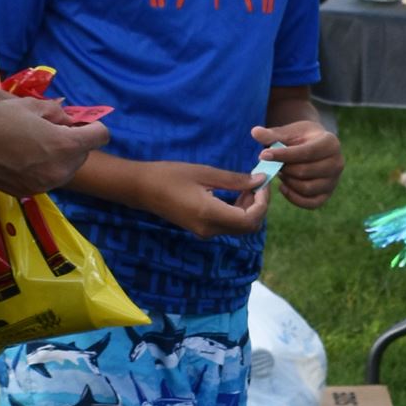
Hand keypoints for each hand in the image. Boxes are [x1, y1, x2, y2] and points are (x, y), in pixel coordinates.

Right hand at [0, 90, 109, 194]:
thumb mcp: (30, 106)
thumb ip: (56, 112)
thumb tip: (68, 119)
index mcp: (66, 145)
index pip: (100, 136)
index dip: (94, 125)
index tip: (82, 121)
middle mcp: (62, 169)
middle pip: (84, 154)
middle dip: (75, 141)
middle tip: (54, 129)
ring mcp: (47, 184)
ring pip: (68, 169)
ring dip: (62, 156)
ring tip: (38, 143)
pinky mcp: (31, 191)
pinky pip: (49, 178)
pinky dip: (46, 168)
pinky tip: (26, 157)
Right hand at [132, 161, 270, 237]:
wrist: (142, 189)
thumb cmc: (170, 176)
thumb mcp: (204, 173)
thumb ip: (234, 180)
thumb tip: (259, 180)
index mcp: (210, 214)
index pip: (250, 219)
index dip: (262, 203)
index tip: (263, 183)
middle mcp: (210, 229)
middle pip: (248, 227)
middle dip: (259, 207)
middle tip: (256, 184)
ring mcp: (205, 232)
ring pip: (240, 228)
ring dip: (249, 209)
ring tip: (245, 186)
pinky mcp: (202, 230)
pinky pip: (228, 225)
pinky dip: (237, 212)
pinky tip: (234, 194)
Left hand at [252, 119, 342, 208]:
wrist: (314, 146)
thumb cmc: (300, 138)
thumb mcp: (288, 133)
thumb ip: (272, 135)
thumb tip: (255, 132)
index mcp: (331, 143)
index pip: (305, 153)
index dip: (283, 155)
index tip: (263, 155)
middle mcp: (337, 163)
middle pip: (305, 172)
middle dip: (284, 169)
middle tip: (273, 164)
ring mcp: (334, 181)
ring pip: (306, 188)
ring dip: (288, 182)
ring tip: (280, 172)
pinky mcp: (327, 194)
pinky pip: (310, 203)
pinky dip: (294, 197)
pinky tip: (283, 187)